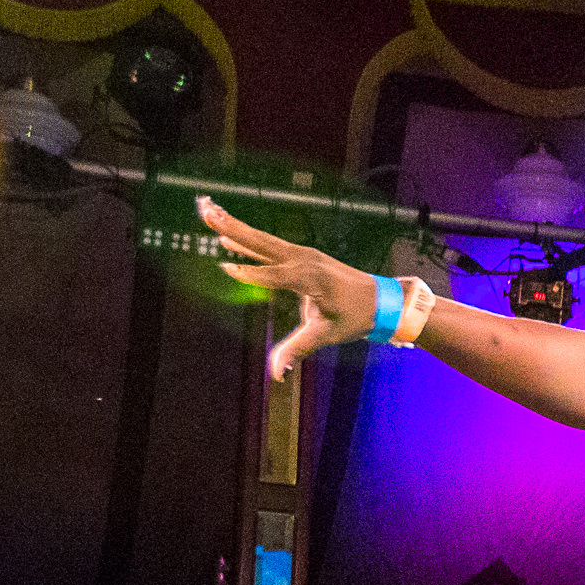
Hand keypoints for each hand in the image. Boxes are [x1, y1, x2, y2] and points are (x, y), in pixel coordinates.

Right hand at [202, 198, 380, 378]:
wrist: (379, 299)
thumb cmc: (354, 317)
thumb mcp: (327, 335)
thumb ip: (298, 349)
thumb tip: (277, 373)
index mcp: (312, 278)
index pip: (276, 275)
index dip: (251, 274)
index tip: (225, 268)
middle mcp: (305, 260)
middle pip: (263, 242)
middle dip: (233, 227)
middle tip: (206, 212)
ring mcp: (302, 254)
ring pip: (262, 238)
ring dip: (234, 224)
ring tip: (207, 210)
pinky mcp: (300, 255)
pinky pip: (268, 245)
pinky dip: (246, 237)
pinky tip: (224, 233)